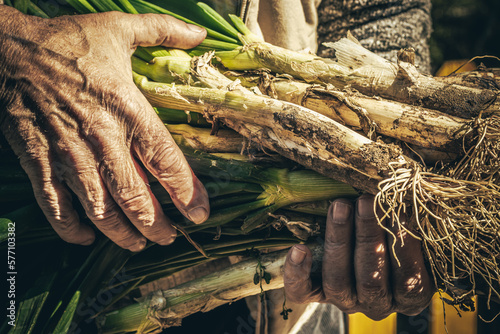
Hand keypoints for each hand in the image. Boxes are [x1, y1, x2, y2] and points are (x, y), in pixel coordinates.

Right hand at [0, 6, 208, 250]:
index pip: (165, 160)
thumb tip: (199, 33)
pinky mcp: (39, 162)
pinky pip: (56, 205)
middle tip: (169, 239)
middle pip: (136, 196)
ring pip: (100, 209)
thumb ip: (164, 30)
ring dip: (121, 233)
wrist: (8, 50)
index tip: (199, 214)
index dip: (185, 192)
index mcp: (128, 109)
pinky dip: (71, 227)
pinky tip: (86, 238)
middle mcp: (102, 138)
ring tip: (137, 245)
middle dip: (156, 224)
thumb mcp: (120, 28)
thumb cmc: (67, 41)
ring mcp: (68, 155)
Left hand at [284, 194, 432, 319]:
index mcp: (409, 295)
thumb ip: (412, 223)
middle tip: (365, 201)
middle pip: (371, 280)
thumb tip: (409, 194)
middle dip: (368, 237)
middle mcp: (376, 304)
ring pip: (337, 281)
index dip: (404, 246)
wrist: (362, 245)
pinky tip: (299, 248)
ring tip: (340, 206)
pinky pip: (300, 291)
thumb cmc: (395, 234)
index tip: (399, 210)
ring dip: (339, 241)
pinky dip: (297, 271)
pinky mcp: (313, 295)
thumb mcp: (412, 233)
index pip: (409, 280)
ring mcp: (344, 301)